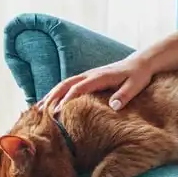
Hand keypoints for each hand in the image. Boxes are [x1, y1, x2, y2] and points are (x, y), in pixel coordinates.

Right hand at [39, 55, 153, 112]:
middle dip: (52, 98)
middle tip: (40, 112)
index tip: (59, 113)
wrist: (140, 63)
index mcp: (99, 77)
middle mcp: (90, 74)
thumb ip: (125, 95)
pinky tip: (48, 104)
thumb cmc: (138, 76)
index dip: (68, 100)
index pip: (79, 88)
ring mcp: (87, 76)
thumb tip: (113, 106)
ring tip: (37, 109)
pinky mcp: (87, 79)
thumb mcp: (135, 86)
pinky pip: (68, 86)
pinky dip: (56, 94)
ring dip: (50, 95)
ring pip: (63, 84)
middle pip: (65, 84)